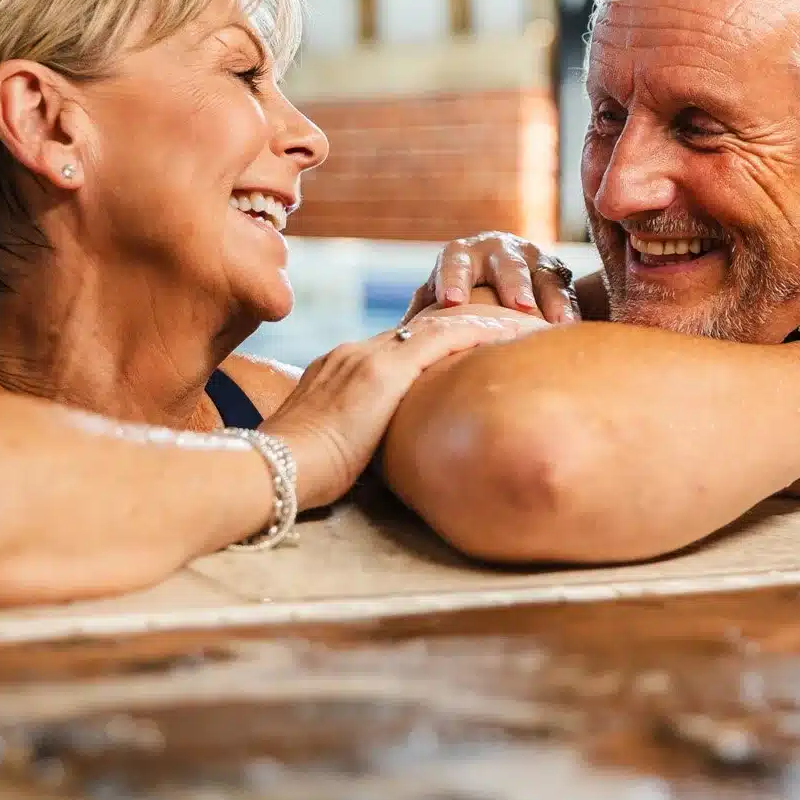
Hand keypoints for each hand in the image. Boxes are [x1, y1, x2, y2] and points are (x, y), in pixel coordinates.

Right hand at [262, 312, 548, 507]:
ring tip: (528, 324)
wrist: (272, 471)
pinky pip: (447, 338)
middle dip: (472, 323)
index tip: (472, 347)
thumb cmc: (295, 478)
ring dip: (488, 321)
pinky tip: (516, 334)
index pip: (402, 347)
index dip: (441, 342)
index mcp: (339, 370)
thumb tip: (386, 467)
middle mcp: (355, 353)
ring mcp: (370, 357)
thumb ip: (357, 445)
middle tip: (513, 325)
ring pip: (443, 325)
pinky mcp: (385, 370)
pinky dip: (484, 332)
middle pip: (426, 327)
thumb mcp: (329, 452)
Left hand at [402, 231, 580, 323]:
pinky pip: (565, 290)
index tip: (451, 301)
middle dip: (512, 283)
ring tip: (556, 322)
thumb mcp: (436, 302)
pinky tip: (572, 328)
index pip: (454, 261)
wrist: (495, 285)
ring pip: (541, 275)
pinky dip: (569, 308)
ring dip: (549, 298)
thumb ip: (419, 318)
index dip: (453, 278)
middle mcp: (496, 250)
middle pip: (505, 263)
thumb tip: (391, 345)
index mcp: (460, 255)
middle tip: (518, 305)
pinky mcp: (556, 274)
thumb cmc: (456, 300)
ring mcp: (530, 259)